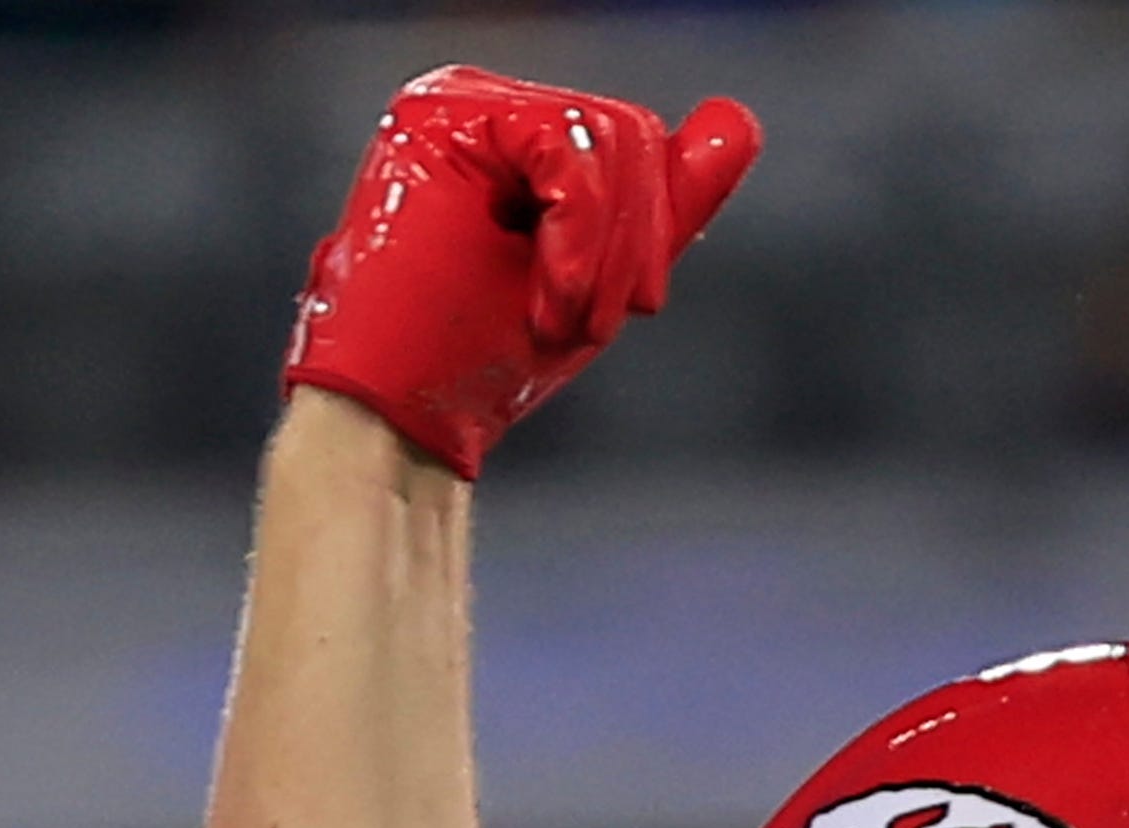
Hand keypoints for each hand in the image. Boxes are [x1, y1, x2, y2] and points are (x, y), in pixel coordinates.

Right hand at [281, 66, 762, 478]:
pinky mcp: (440, 116)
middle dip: (629, 246)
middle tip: (585, 327)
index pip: (632, 144)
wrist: (392, 425)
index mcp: (509, 137)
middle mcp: (477, 103)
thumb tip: (736, 125)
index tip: (627, 308)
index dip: (648, 231)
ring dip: (601, 254)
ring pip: (606, 138)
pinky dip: (576, 238)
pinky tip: (542, 305)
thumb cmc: (474, 365)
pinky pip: (568, 150)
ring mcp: (455, 102)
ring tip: (555, 323)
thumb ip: (664, 205)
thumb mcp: (597, 278)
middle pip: (626, 132)